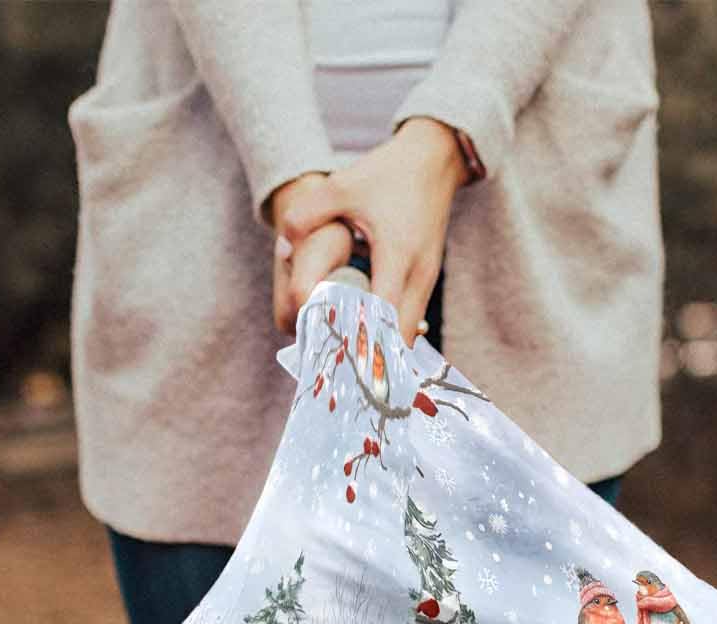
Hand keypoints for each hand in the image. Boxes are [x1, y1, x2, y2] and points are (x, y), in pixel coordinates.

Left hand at [276, 119, 468, 344]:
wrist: (434, 159)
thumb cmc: (388, 174)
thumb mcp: (342, 186)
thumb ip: (306, 214)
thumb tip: (282, 249)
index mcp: (397, 254)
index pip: (382, 315)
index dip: (361, 341)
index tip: (338, 360)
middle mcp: (418, 274)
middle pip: (399, 337)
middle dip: (372, 357)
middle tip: (339, 371)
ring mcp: (427, 280)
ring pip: (407, 333)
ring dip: (381, 348)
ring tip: (349, 362)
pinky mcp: (427, 280)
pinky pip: (409, 320)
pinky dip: (389, 333)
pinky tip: (364, 338)